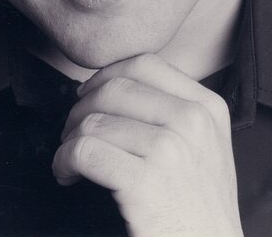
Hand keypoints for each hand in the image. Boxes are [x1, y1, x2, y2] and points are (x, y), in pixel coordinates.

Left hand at [52, 53, 242, 236]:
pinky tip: (67, 173)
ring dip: (70, 139)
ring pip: (95, 121)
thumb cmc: (199, 208)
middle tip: (72, 131)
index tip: (89, 93)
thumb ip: (172, 109)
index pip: (145, 64)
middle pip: (115, 88)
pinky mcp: (146, 182)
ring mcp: (171, 149)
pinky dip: (64, 160)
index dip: (107, 74)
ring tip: (70, 158)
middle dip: (82, 108)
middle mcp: (192, 121)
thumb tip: (114, 85)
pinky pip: (85, 151)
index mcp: (207, 106)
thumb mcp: (203, 145)